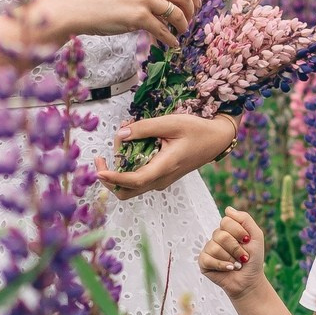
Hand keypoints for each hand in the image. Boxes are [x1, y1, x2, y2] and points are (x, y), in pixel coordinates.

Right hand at [32, 0, 196, 49]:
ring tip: (181, 32)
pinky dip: (171, 39)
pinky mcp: (138, 16)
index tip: (195, 5)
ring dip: (183, 25)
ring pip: (177, 13)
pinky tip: (172, 43)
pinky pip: (164, 30)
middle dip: (192, 10)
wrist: (80, 5)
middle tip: (190, 20)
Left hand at [97, 113, 238, 198]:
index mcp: (165, 167)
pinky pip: (139, 178)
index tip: (99, 171)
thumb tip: (121, 134)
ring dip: (118, 171)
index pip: (134, 181)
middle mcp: (161, 179)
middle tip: (101, 159)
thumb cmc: (197, 130)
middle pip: (127, 191)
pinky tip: (130, 145)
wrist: (216, 140)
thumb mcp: (171, 123)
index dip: (114, 178)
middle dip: (109, 180)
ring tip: (120, 143)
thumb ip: (144, 128)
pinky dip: (128, 166)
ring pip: (131, 186)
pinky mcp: (161, 176)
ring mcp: (161, 180)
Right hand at [198, 207, 267, 299]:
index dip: (239, 231)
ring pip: (215, 247)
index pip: (226, 220)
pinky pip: (207, 259)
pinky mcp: (203, 262)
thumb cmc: (253, 259)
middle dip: (236, 248)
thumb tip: (227, 209)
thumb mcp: (256, 236)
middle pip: (221, 235)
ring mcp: (208, 249)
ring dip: (230, 258)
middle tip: (243, 256)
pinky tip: (228, 269)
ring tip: (236, 264)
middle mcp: (216, 237)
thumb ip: (245, 219)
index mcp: (227, 229)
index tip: (247, 241)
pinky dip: (222, 265)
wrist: (250, 280)